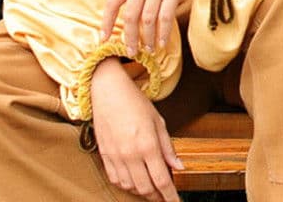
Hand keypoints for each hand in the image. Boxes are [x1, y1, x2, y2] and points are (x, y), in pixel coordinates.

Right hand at [90, 59, 181, 201]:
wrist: (107, 91)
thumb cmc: (135, 103)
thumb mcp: (159, 122)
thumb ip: (168, 148)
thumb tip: (178, 167)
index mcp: (147, 145)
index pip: (162, 180)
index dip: (170, 195)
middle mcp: (130, 155)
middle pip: (145, 188)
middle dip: (158, 196)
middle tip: (166, 197)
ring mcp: (115, 157)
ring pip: (130, 187)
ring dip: (143, 192)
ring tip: (153, 190)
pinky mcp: (104, 156)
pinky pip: (115, 180)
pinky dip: (126, 185)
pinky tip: (135, 182)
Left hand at [101, 0, 207, 54]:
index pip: (112, 2)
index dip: (105, 22)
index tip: (102, 38)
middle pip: (129, 16)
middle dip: (129, 37)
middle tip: (130, 52)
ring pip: (148, 19)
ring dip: (148, 38)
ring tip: (150, 50)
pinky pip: (166, 15)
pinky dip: (164, 32)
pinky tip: (164, 41)